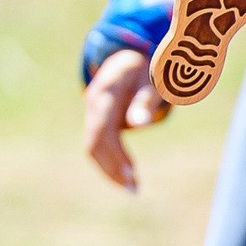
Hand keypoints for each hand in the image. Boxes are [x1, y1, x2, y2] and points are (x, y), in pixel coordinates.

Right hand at [83, 48, 169, 192]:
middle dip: (112, 167)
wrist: (130, 55)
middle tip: (134, 189)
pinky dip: (109, 162)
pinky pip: (97, 144)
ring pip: (92, 146)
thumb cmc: (148, 68)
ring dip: (110, 169)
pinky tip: (125, 177)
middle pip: (94, 141)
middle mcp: (95, 101)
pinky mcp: (96, 120)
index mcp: (108, 88)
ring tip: (133, 189)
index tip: (132, 172)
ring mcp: (92, 110)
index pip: (103, 127)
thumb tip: (137, 124)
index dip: (114, 152)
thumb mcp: (153, 78)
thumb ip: (145, 99)